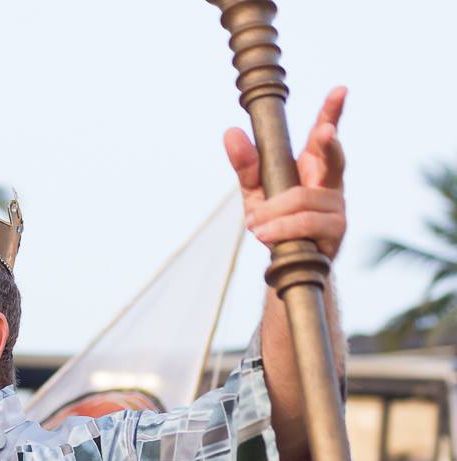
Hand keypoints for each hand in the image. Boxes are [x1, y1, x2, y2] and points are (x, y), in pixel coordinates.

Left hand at [224, 86, 347, 260]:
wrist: (286, 261)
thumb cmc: (276, 219)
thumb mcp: (256, 190)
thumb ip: (246, 164)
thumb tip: (231, 132)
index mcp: (313, 166)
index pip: (325, 135)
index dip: (332, 112)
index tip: (339, 90)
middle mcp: (330, 183)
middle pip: (335, 159)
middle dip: (329, 144)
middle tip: (325, 132)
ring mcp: (337, 207)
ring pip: (304, 199)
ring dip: (273, 211)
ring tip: (252, 224)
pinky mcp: (336, 232)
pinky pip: (307, 224)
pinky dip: (281, 228)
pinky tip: (264, 234)